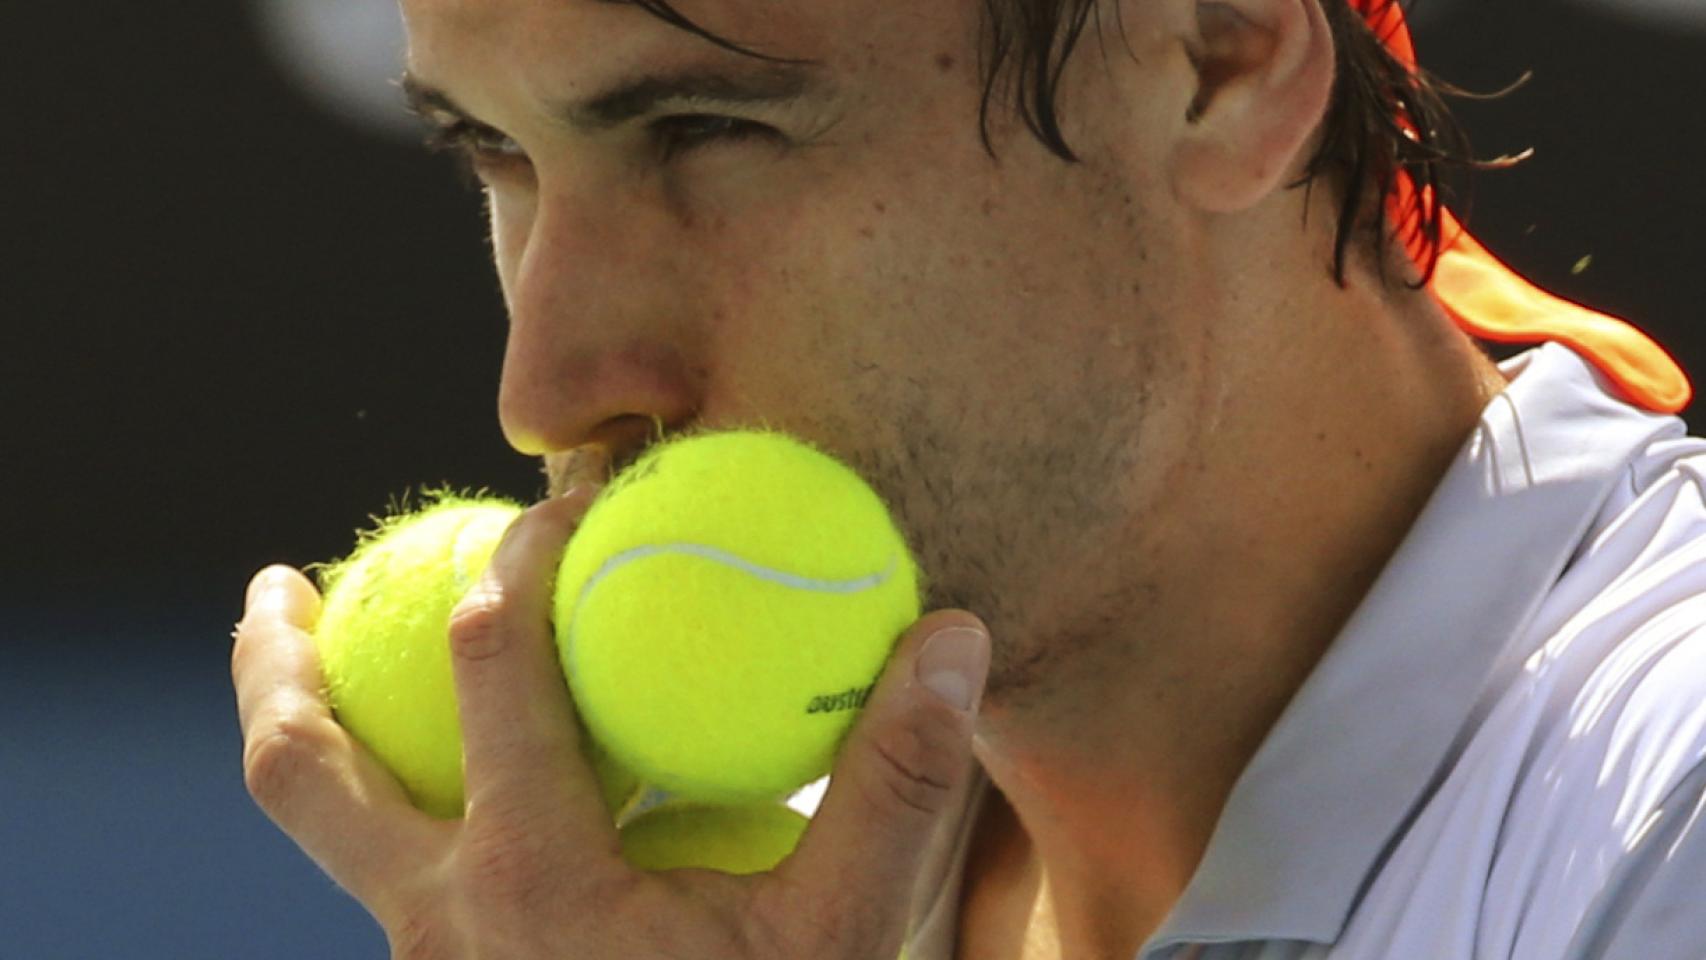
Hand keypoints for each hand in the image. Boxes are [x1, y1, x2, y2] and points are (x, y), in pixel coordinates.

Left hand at [231, 483, 991, 958]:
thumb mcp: (848, 937)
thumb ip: (898, 786)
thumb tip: (951, 636)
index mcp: (528, 883)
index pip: (490, 665)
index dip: (524, 556)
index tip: (567, 496)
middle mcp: (440, 926)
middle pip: (299, 773)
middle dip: (274, 663)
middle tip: (277, 582)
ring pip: (323, 834)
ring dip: (312, 733)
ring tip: (310, 654)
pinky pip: (390, 874)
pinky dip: (392, 799)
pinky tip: (455, 777)